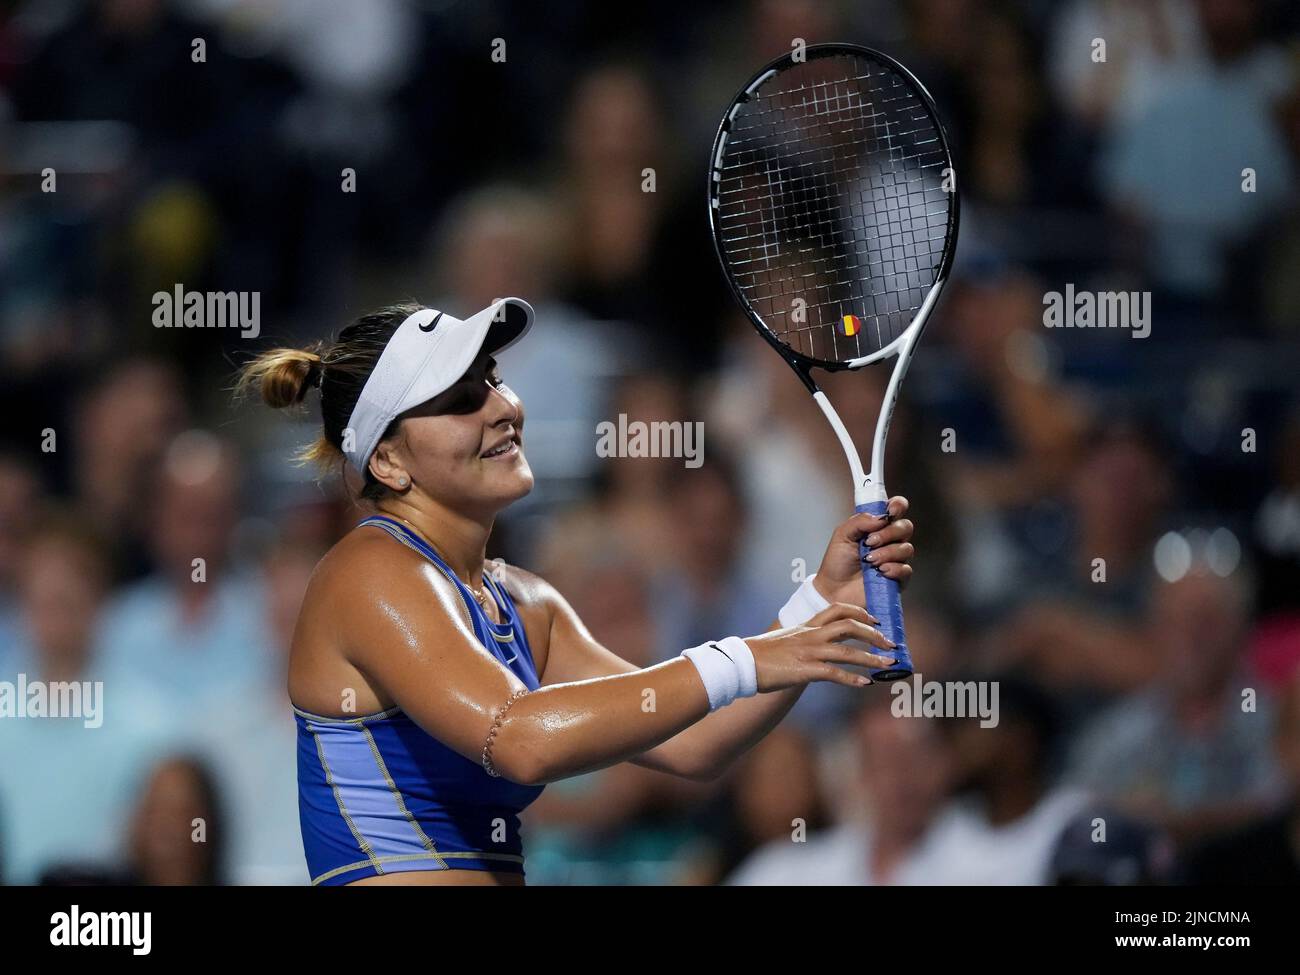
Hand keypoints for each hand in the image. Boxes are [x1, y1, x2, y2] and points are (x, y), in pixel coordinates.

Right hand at [745, 602, 897, 690]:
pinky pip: (834, 673)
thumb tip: (817, 646)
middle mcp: (811, 635)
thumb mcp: (785, 640)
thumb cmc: (760, 654)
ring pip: (847, 651)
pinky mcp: (804, 670)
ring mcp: (808, 652)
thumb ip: (803, 639)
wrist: (741, 662)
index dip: (861, 613)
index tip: (876, 620)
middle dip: (874, 634)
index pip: (838, 610)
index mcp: (806, 626)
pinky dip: (852, 678)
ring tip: (888, 665)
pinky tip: (865, 683)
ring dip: (871, 658)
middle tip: (891, 644)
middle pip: (850, 626)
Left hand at [812, 496, 913, 606]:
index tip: (890, 511)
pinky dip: (893, 568)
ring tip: (870, 561)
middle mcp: (890, 541)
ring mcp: (895, 559)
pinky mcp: (898, 578)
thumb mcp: (842, 535)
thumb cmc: (837, 563)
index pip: (897, 509)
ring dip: (887, 552)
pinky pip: (906, 569)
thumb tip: (881, 517)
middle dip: (889, 532)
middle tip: (870, 542)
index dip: (898, 505)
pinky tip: (880, 572)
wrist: (833, 590)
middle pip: (906, 526)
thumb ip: (859, 521)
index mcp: (877, 527)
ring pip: (906, 548)